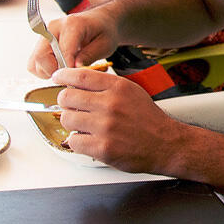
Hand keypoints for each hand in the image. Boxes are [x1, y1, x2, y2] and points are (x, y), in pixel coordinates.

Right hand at [27, 10, 119, 77]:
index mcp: (72, 24)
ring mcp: (44, 35)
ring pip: (35, 62)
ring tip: (68, 69)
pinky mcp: (40, 43)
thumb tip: (74, 69)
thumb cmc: (104, 31)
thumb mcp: (105, 44)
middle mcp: (53, 28)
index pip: (63, 51)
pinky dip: (45, 70)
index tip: (76, 78)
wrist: (100, 21)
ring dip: (50, 72)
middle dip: (56, 72)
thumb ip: (89, 55)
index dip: (68, 68)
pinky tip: (61, 67)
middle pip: (41, 57)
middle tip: (72, 75)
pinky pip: (34, 64)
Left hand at [51, 69, 176, 171]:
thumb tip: (79, 82)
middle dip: (66, 102)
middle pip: (67, 96)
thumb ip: (107, 86)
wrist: (166, 144)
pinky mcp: (102, 147)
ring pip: (67, 118)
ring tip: (85, 126)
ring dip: (72, 123)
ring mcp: (106, 126)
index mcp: (119, 88)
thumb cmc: (148, 120)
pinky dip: (78, 141)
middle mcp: (111, 104)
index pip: (81, 76)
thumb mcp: (132, 92)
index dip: (64, 75)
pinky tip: (91, 140)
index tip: (57, 77)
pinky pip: (73, 140)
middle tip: (73, 107)